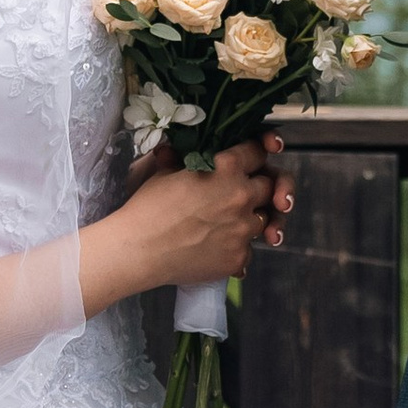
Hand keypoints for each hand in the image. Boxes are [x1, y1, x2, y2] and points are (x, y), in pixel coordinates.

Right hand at [118, 138, 295, 288]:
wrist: (138, 250)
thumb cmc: (147, 208)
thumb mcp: (167, 171)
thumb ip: (189, 158)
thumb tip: (184, 149)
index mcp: (226, 167)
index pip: (258, 152)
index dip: (253, 155)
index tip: (249, 161)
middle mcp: (242, 196)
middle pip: (269, 186)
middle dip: (257, 188)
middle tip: (237, 195)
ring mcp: (243, 229)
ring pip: (263, 220)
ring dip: (249, 219)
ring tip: (225, 224)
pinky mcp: (238, 257)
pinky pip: (248, 251)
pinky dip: (236, 249)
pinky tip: (216, 248)